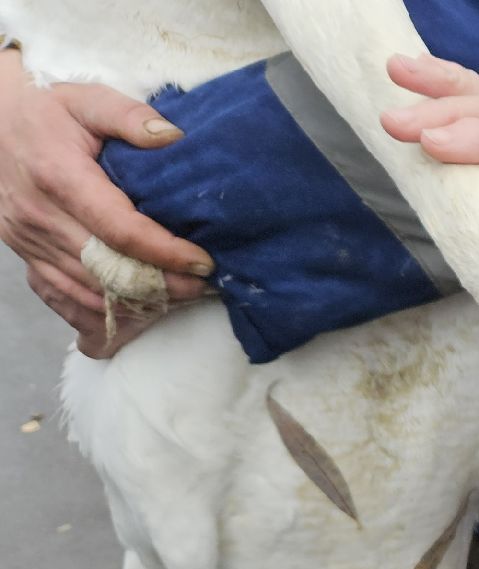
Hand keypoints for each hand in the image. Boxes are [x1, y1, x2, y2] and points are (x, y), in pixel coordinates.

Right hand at [0, 48, 212, 356]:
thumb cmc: (45, 110)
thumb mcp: (87, 99)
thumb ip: (130, 115)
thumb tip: (173, 136)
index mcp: (58, 177)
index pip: (120, 230)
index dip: (165, 252)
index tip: (203, 262)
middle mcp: (39, 215)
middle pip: (108, 268)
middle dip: (161, 284)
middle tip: (202, 285)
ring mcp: (27, 239)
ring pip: (87, 289)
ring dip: (135, 300)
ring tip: (180, 296)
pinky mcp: (24, 252)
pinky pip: (63, 295)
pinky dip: (103, 308)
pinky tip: (138, 305)